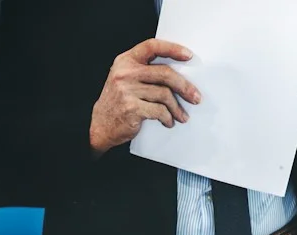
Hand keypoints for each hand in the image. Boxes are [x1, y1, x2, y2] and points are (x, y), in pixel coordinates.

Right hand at [89, 39, 200, 154]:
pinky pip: (159, 111)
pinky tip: (169, 122)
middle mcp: (125, 73)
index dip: (172, 49)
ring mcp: (127, 90)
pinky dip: (168, 118)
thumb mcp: (126, 79)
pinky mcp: (131, 108)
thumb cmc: (118, 102)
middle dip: (184, 86)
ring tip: (182, 116)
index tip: (189, 55)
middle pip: (164, 73)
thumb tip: (180, 76)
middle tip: (196, 97)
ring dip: (177, 108)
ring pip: (164, 94)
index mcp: (125, 60)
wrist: (100, 126)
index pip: (152, 46)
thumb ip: (145, 72)